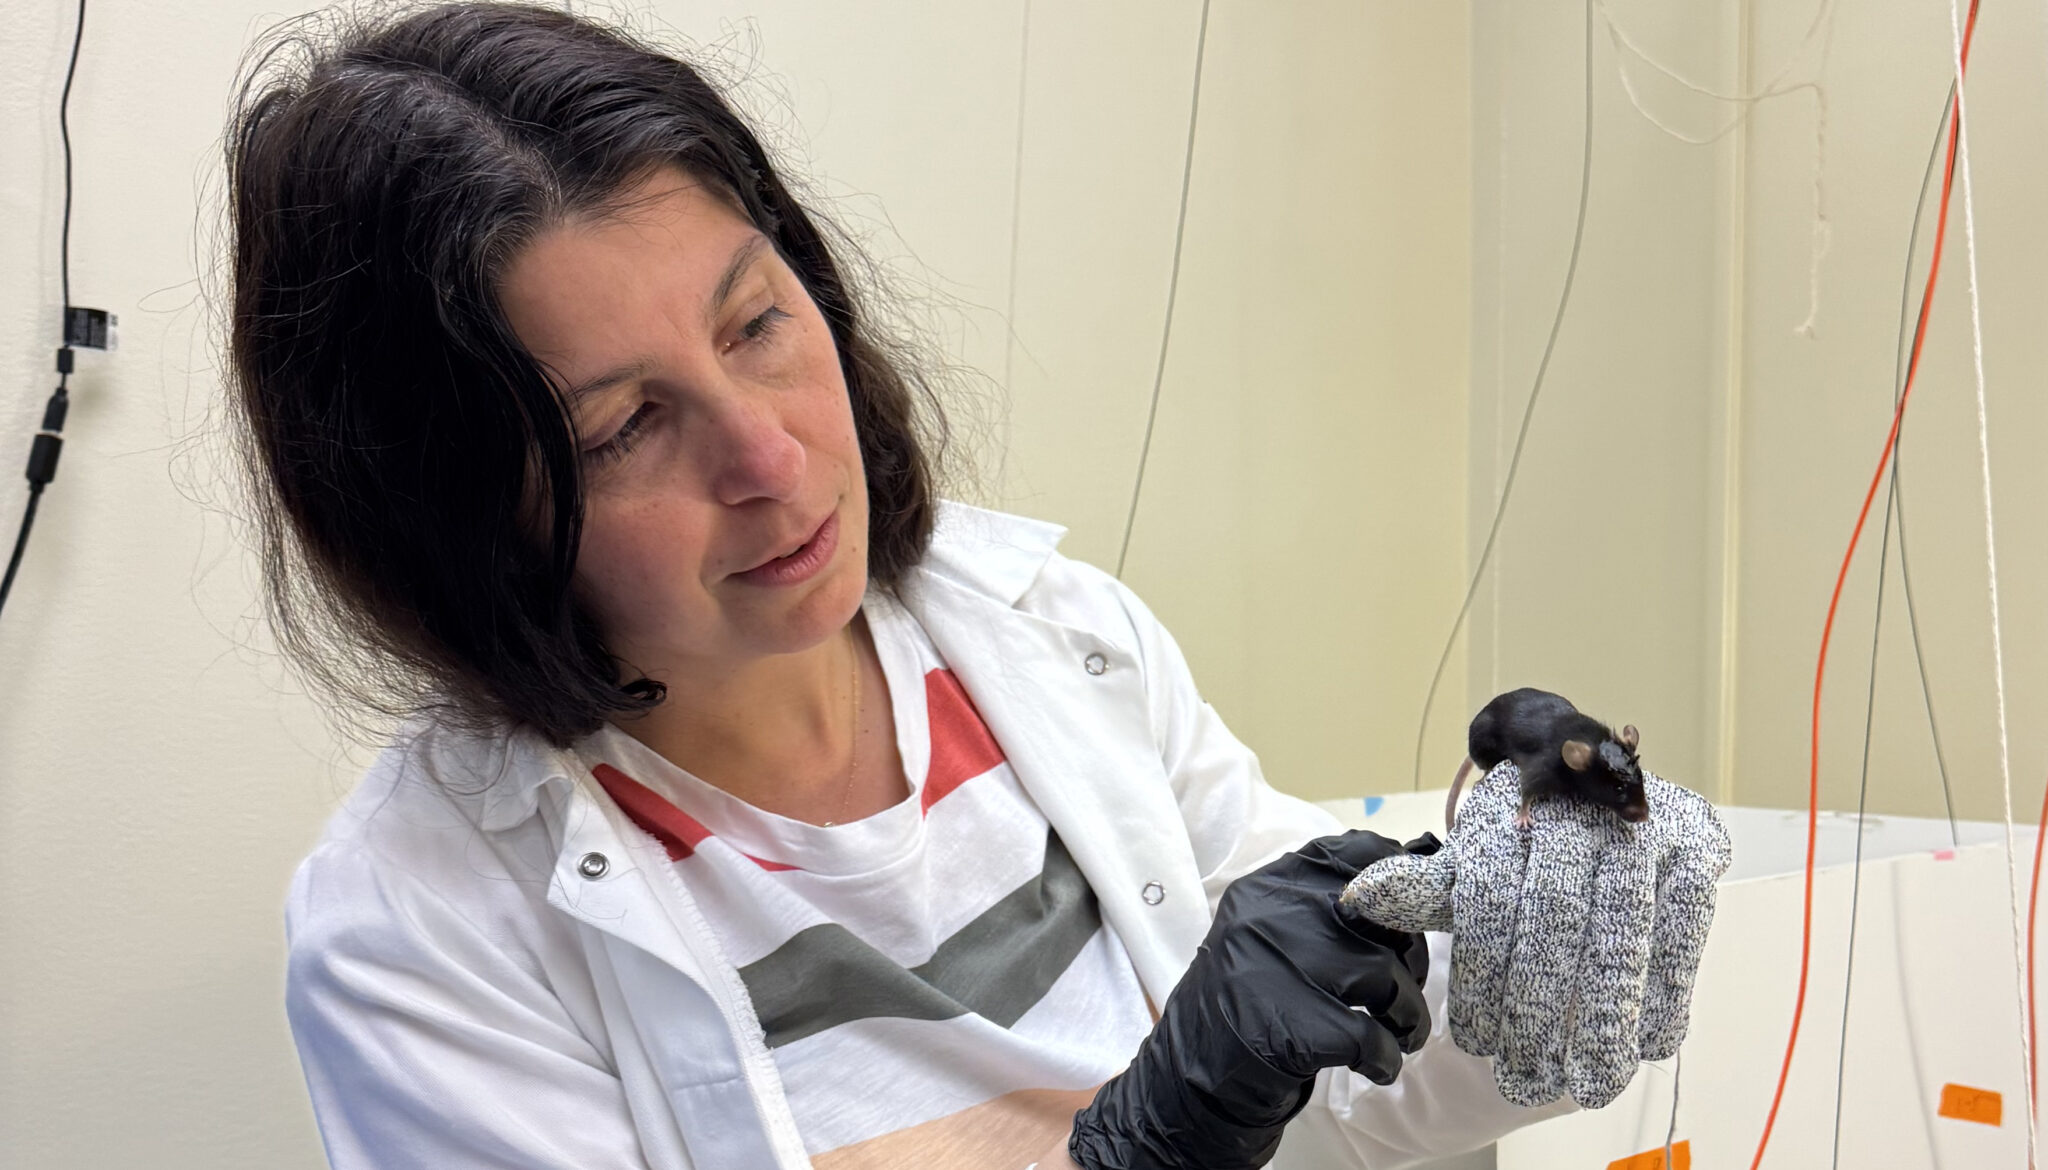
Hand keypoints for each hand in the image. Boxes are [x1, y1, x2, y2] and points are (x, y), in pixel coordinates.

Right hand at [1068, 831, 1431, 1169]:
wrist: (1191, 1080)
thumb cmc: (1250, 1002)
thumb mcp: (1272, 934)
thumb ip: (1329, 904)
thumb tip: (1421, 863)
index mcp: (1268, 887)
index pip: (1356, 854)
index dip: (1397, 885)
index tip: (1402, 924)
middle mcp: (1269, 917)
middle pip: (1383, 918)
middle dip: (1411, 958)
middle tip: (1398, 992)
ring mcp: (1276, 971)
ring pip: (1386, 978)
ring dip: (1408, 1014)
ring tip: (1398, 1033)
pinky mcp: (1289, 1030)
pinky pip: (1373, 1039)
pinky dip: (1387, 1058)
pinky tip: (1375, 1066)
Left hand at [1338, 763, 1730, 1107]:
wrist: (1594, 782)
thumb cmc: (1527, 842)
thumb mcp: (1473, 865)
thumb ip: (1425, 889)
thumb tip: (1359, 899)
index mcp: (1512, 809)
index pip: (1491, 899)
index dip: (1483, 977)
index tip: (1475, 1044)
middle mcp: (1578, 811)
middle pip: (1557, 920)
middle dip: (1541, 1008)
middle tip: (1528, 1079)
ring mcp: (1640, 825)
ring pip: (1622, 931)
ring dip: (1607, 1017)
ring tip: (1590, 1084)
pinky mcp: (1696, 846)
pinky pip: (1683, 929)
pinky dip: (1667, 992)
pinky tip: (1649, 1045)